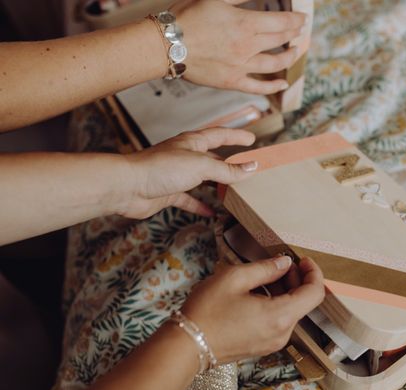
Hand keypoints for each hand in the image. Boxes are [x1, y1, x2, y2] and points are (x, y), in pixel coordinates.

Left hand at [117, 128, 256, 218]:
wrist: (128, 186)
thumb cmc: (160, 168)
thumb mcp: (201, 166)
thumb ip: (227, 169)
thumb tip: (251, 168)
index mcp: (193, 143)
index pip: (220, 135)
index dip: (237, 136)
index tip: (252, 138)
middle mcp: (186, 156)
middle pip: (213, 159)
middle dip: (230, 163)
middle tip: (248, 169)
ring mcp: (177, 175)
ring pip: (203, 180)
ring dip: (218, 185)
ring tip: (235, 192)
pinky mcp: (170, 192)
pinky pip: (190, 199)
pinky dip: (201, 205)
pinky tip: (212, 213)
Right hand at [173, 0, 305, 93]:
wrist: (167, 45)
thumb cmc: (187, 18)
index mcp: (245, 24)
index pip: (281, 23)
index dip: (295, 21)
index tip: (302, 19)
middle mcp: (247, 47)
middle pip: (279, 41)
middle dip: (293, 34)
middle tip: (299, 31)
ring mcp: (241, 66)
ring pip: (274, 64)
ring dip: (288, 58)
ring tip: (295, 52)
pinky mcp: (232, 81)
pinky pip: (257, 87)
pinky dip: (272, 86)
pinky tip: (283, 84)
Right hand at [181, 256, 324, 363]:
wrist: (186, 346)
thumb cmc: (207, 311)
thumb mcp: (235, 278)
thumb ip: (265, 268)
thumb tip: (285, 263)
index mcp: (280, 316)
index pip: (314, 294)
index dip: (313, 273)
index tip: (302, 260)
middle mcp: (281, 333)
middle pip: (303, 302)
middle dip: (296, 280)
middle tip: (280, 263)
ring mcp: (272, 343)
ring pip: (290, 312)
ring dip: (284, 291)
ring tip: (264, 276)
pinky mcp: (262, 346)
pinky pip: (277, 322)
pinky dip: (275, 304)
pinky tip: (256, 293)